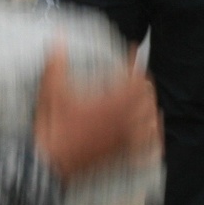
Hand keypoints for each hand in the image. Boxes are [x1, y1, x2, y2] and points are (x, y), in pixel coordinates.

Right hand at [32, 47, 160, 184]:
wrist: (50, 166)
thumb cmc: (52, 129)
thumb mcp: (50, 93)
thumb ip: (56, 65)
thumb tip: (57, 38)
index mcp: (108, 103)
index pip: (133, 77)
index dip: (135, 61)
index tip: (135, 50)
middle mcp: (122, 120)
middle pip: (146, 96)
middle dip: (143, 83)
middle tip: (137, 75)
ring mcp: (124, 139)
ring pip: (151, 119)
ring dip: (150, 106)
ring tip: (146, 99)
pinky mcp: (122, 155)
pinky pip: (148, 147)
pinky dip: (154, 136)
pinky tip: (153, 131)